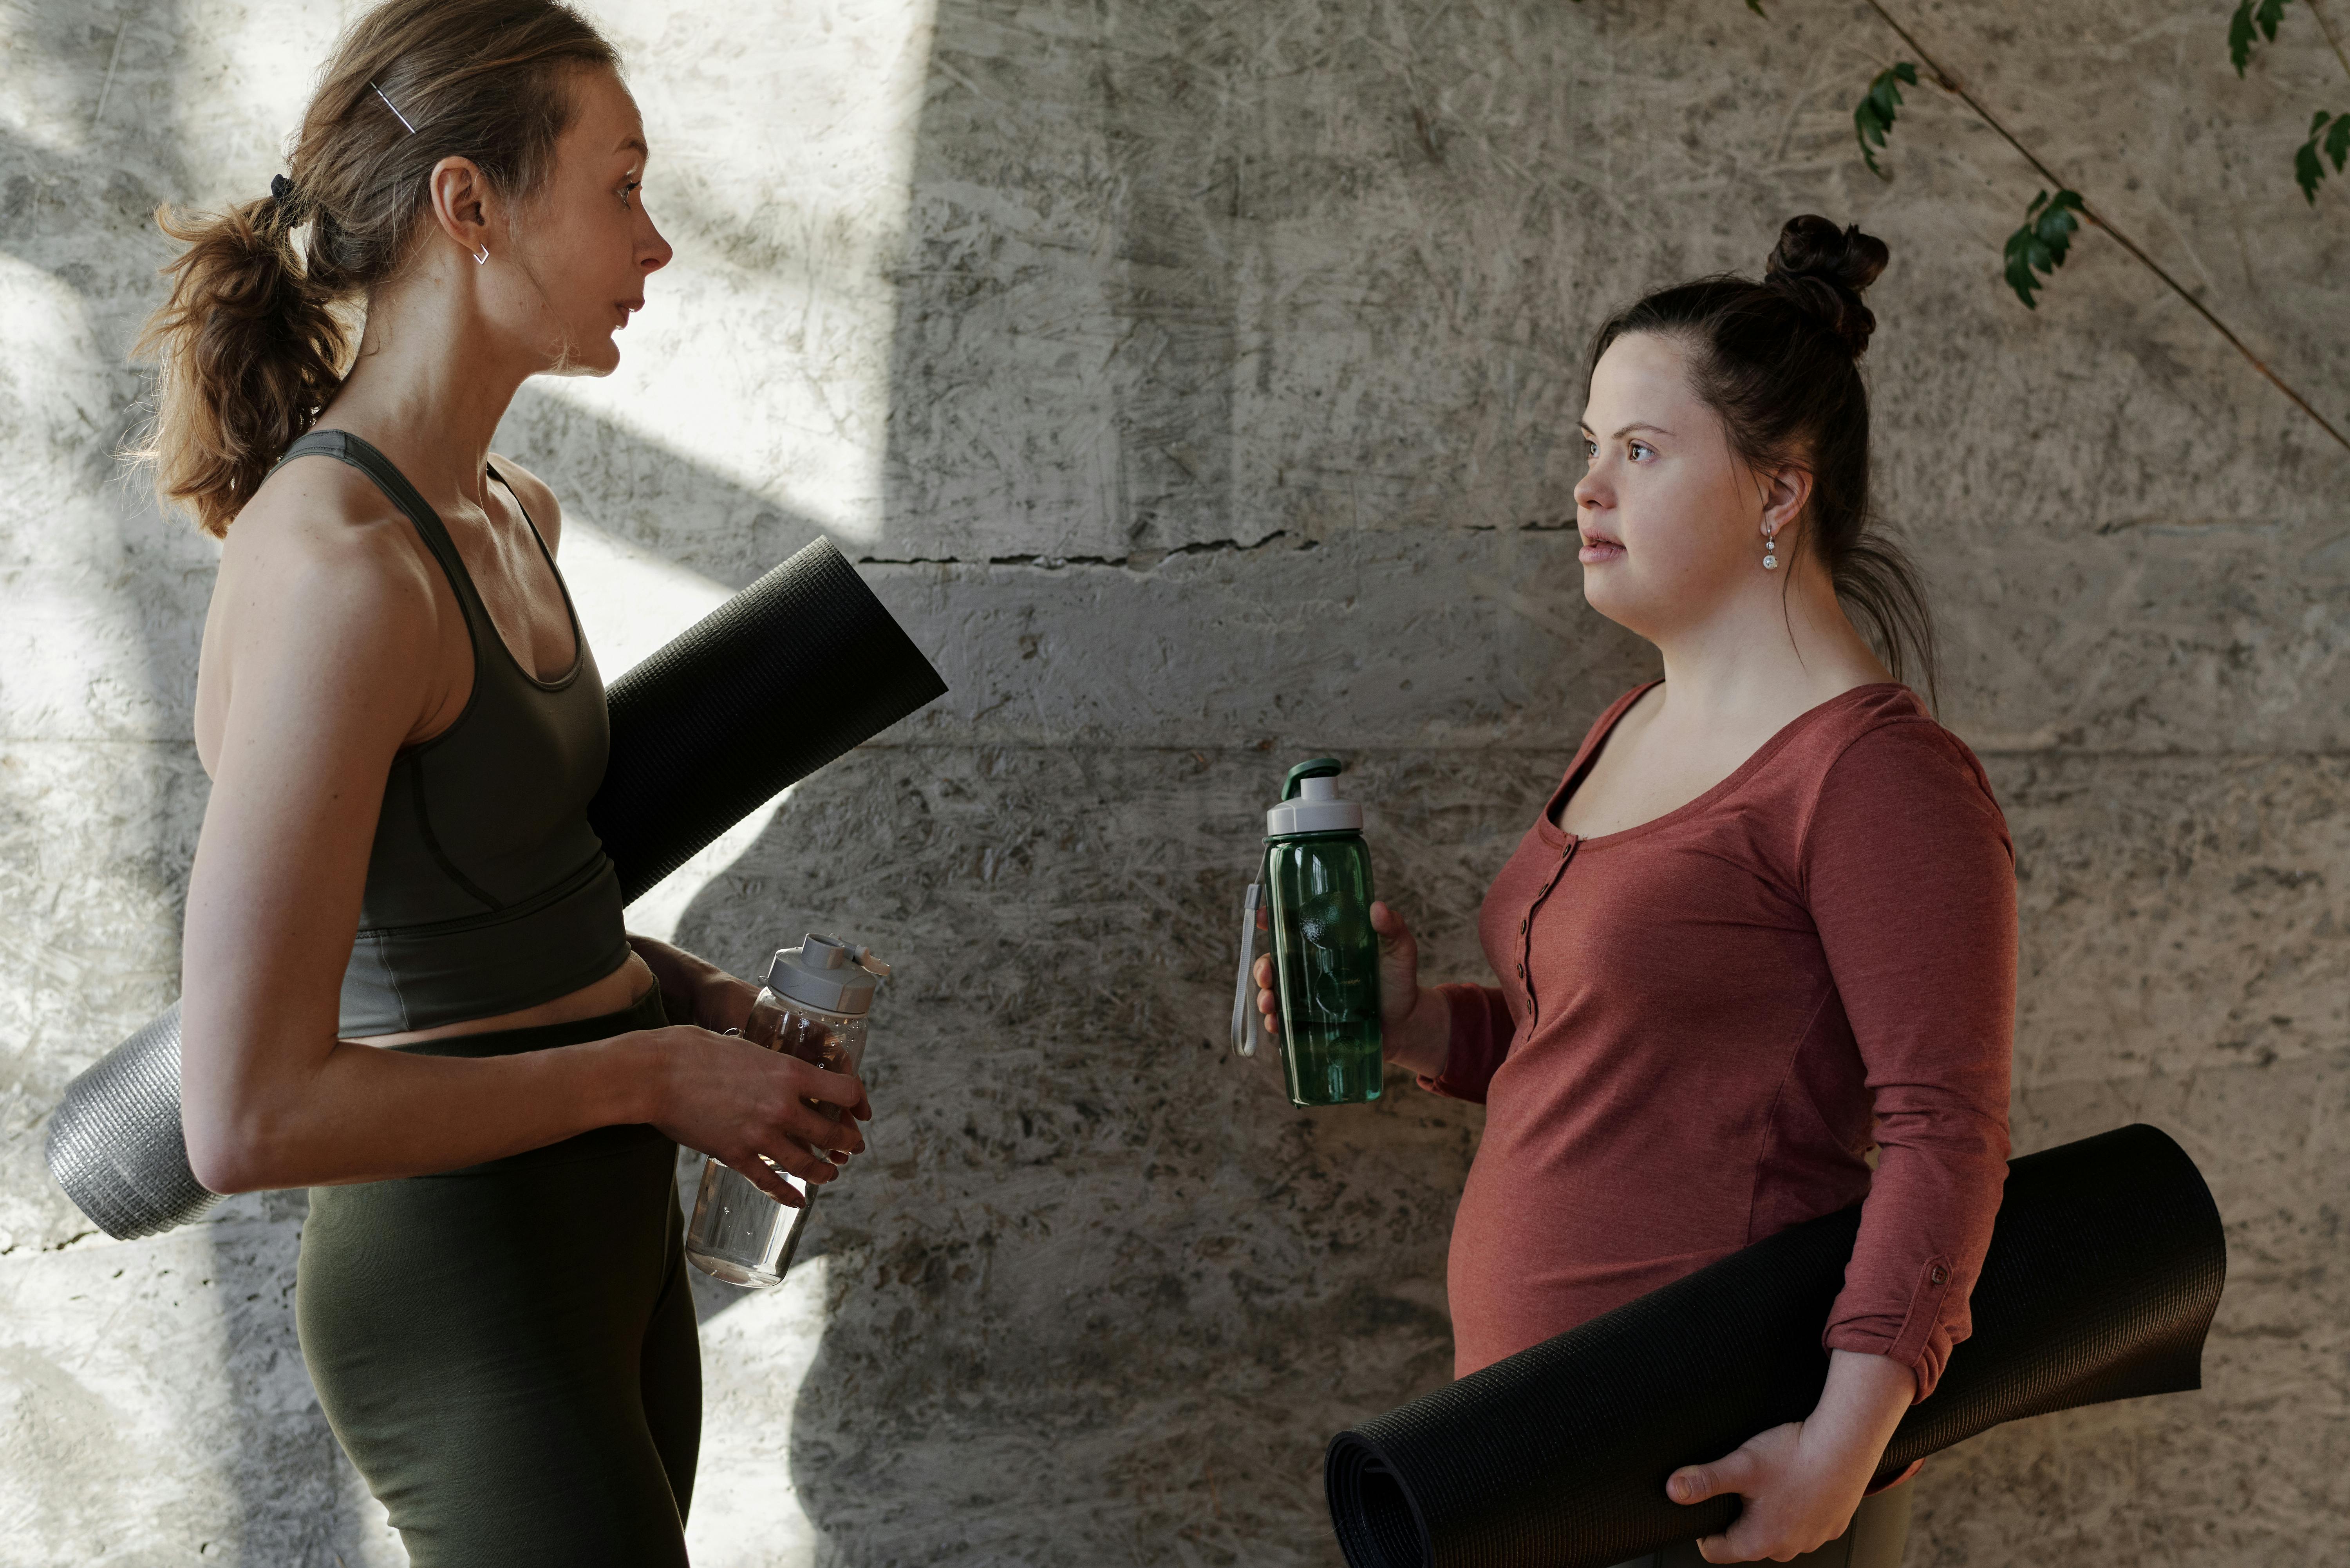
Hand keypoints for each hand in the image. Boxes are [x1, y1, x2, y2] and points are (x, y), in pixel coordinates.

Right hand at [637, 1023, 869, 1207]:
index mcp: (790, 1073)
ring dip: (824, 1172)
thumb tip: (782, 1074)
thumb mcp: (748, 1048)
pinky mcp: (736, 1155)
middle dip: (847, 1143)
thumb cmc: (695, 1051)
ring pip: (807, 1164)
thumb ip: (771, 1066)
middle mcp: (783, 1106)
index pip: (845, 1090)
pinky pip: (770, 1182)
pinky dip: (787, 1195)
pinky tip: (797, 1201)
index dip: (858, 1102)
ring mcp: (761, 1134)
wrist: (656, 1073)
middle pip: (832, 1133)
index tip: (860, 1110)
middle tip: (853, 1148)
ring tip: (830, 1174)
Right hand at [1250, 899, 1452, 1079]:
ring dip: (1264, 995)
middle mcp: (1311, 968)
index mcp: (1326, 945)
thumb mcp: (1399, 952)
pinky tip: (1276, 1024)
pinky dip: (1275, 1022)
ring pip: (1275, 991)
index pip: (1292, 927)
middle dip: (1263, 967)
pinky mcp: (1311, 1021)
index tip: (1261, 916)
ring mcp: (1308, 996)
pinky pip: (1285, 1020)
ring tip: (1270, 1003)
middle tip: (1267, 974)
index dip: (1272, 918)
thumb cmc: (1400, 982)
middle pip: (1275, 961)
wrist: (1405, 1025)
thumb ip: (1393, 929)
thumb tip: (1378, 908)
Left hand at [1666, 1350, 1914, 1561]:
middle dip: (1738, 1514)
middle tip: (1742, 1482)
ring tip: (1773, 1478)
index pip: (1715, 1551)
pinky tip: (1797, 1481)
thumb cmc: (1795, 1456)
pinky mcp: (1833, 1525)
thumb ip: (1704, 1480)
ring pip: (1777, 1530)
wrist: (1846, 1445)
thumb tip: (1673, 1490)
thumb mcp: (1740, 1466)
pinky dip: (1798, 1505)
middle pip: (1746, 1540)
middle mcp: (1787, 1549)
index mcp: (1759, 1542)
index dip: (1703, 1527)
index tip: (1707, 1502)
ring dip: (1770, 1510)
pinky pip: (1805, 1521)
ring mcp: (1813, 1539)